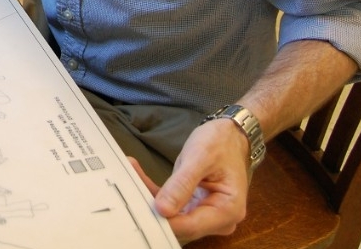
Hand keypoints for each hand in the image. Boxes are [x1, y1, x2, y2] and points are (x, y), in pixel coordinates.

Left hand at [132, 120, 250, 242]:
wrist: (231, 135)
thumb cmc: (221, 143)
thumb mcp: (200, 158)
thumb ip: (182, 184)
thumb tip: (162, 210)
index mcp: (227, 210)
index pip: (190, 226)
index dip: (164, 220)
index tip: (139, 206)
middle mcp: (219, 219)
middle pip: (180, 225)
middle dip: (154, 208)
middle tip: (130, 187)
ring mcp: (206, 214)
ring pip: (173, 216)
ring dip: (150, 198)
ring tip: (132, 173)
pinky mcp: (194, 206)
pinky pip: (171, 206)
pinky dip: (155, 193)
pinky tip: (137, 173)